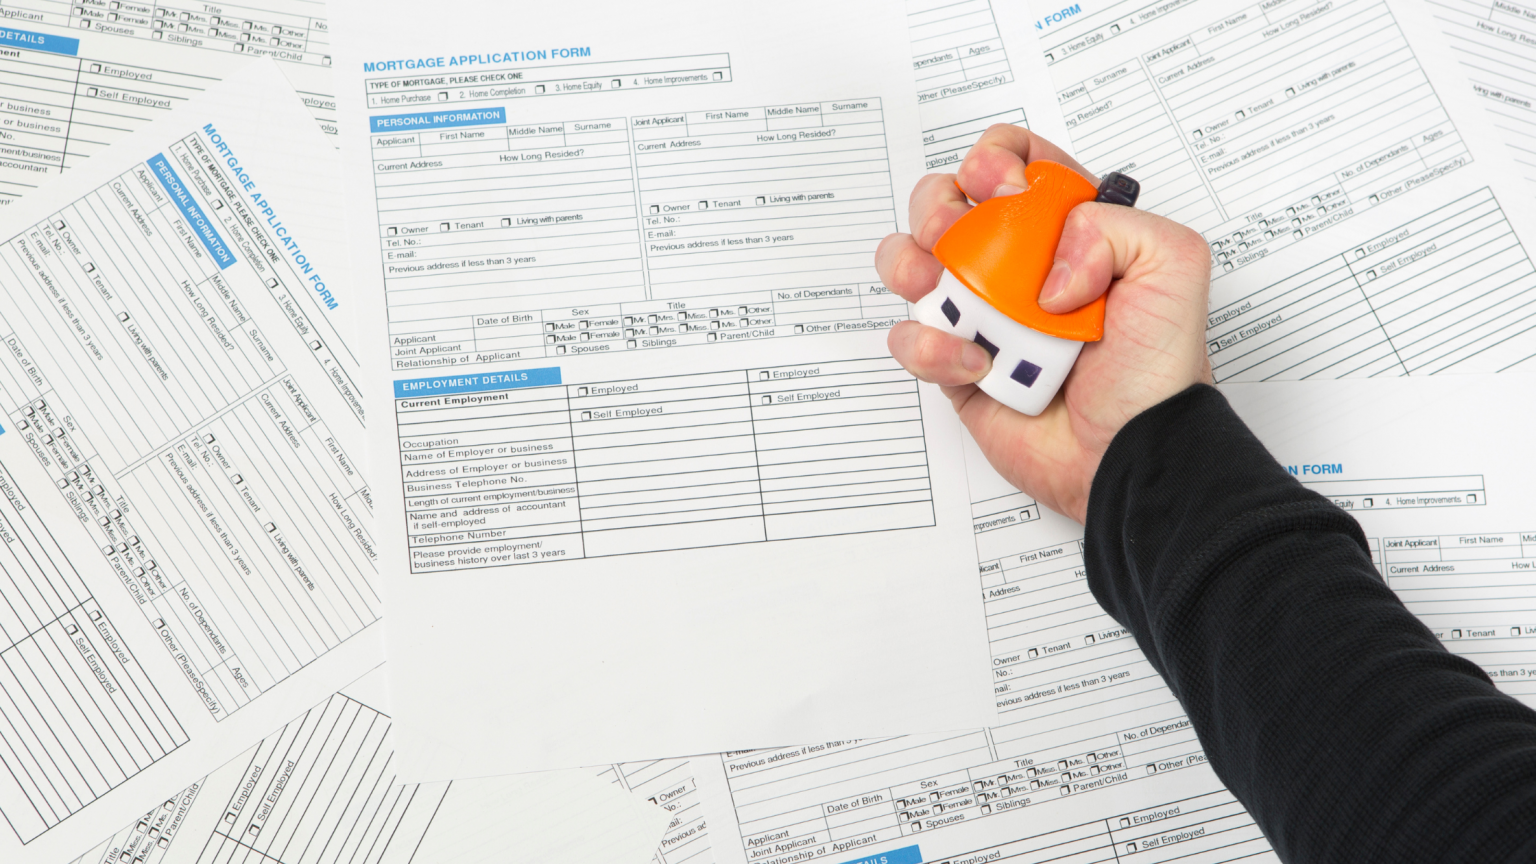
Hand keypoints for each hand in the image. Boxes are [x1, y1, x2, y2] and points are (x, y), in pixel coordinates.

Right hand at [879, 124, 1213, 522]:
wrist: (1129, 452)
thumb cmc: (1157, 370)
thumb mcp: (1174, 265)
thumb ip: (1114, 224)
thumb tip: (1041, 261)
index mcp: (1064, 227)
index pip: (1013, 160)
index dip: (995, 159)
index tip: (1006, 192)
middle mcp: (1014, 263)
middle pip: (946, 201)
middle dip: (936, 205)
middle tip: (956, 234)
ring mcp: (980, 312)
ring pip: (910, 261)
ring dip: (909, 264)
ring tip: (938, 288)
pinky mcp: (954, 362)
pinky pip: (910, 338)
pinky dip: (930, 346)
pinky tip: (978, 363)